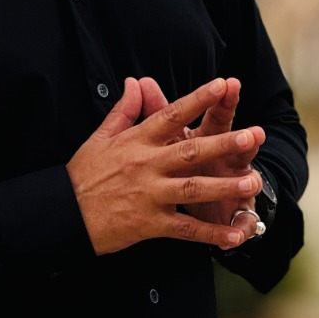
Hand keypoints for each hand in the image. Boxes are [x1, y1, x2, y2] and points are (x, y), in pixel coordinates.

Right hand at [65, 77, 261, 255]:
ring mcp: (150, 195)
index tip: (222, 84)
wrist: (64, 214)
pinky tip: (235, 235)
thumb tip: (136, 82)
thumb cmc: (83, 174)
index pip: (171, 114)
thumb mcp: (100, 136)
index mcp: (136, 141)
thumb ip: (124, 109)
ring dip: (226, 186)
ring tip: (254, 182)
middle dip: (224, 143)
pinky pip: (186, 229)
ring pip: (194, 188)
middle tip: (254, 135)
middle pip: (191, 151)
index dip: (197, 99)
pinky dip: (211, 234)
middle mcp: (146, 165)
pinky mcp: (151, 224)